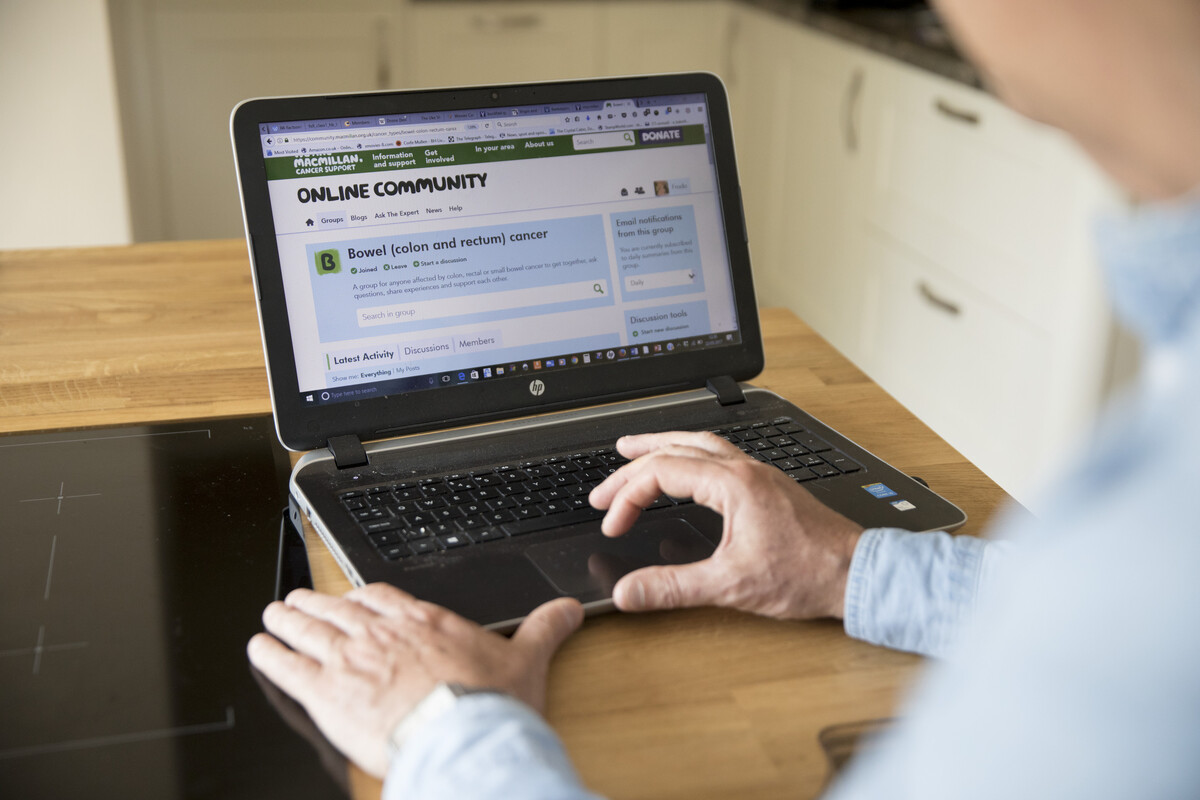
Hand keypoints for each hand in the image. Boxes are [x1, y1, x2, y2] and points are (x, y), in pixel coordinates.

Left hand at [247, 584, 582, 777]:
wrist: (462, 738)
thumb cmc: (490, 704)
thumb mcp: (526, 661)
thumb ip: (544, 628)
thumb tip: (570, 608)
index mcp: (423, 622)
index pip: (383, 597)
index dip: (361, 596)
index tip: (352, 595)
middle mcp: (382, 632)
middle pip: (338, 607)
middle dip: (316, 602)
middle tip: (298, 598)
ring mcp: (350, 658)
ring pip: (308, 628)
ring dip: (287, 619)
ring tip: (274, 613)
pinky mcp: (326, 692)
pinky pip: (287, 666)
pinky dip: (270, 654)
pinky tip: (260, 647)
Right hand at [589, 431, 863, 619]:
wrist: (858, 574)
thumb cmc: (808, 575)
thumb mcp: (731, 585)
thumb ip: (673, 588)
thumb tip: (628, 592)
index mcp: (733, 483)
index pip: (661, 472)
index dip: (627, 496)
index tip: (613, 524)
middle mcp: (745, 469)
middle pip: (674, 450)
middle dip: (632, 468)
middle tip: (602, 490)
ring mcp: (759, 474)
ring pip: (699, 443)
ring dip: (661, 446)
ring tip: (633, 449)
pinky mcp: (769, 486)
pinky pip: (719, 454)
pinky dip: (689, 455)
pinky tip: (687, 470)